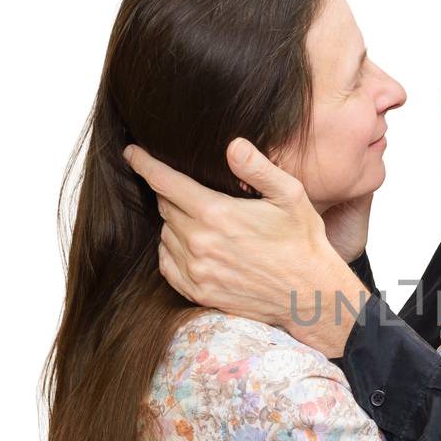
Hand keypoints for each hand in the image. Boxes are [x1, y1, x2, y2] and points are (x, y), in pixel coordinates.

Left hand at [122, 138, 366, 356]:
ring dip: (175, 223)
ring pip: (166, 235)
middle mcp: (200, 243)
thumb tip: (232, 145)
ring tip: (202, 221)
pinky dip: (172, 250)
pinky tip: (193, 245)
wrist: (309, 295)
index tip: (131, 153)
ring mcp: (197, 271)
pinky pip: (167, 264)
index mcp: (218, 214)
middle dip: (172, 194)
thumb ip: (258, 168)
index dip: (145, 164)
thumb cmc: (302, 242)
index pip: (165, 182)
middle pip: (165, 207)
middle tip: (192, 192)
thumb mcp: (290, 196)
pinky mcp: (199, 292)